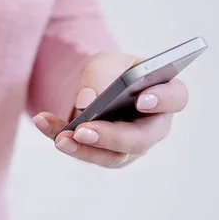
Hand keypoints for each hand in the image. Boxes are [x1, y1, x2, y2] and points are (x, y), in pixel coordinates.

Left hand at [32, 52, 188, 167]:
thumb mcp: (104, 62)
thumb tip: (87, 101)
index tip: (142, 99)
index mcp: (165, 94)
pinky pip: (85, 152)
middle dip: (111, 137)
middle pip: (140, 139)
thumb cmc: (112, 72)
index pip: (175, 98)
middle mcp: (153, 126)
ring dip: (84, 149)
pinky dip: (60, 136)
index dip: (163, 100)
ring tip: (60, 137)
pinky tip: (42, 121)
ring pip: (112, 157)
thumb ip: (100, 75)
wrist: (96, 88)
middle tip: (84, 130)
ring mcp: (131, 146)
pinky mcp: (105, 155)